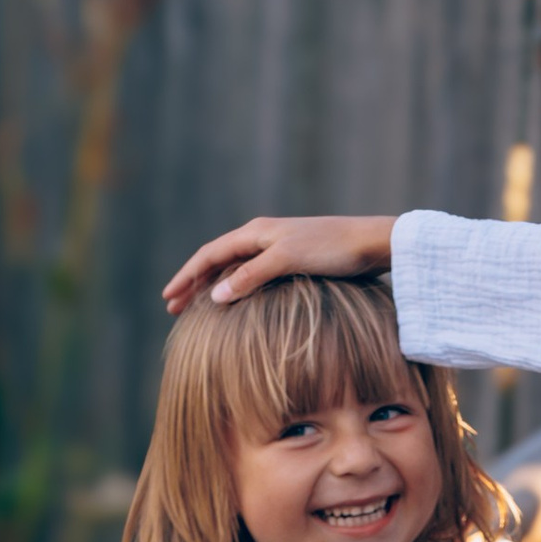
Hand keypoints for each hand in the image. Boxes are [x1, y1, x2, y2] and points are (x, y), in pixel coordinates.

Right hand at [162, 214, 396, 314]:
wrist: (372, 244)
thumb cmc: (331, 249)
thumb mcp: (286, 261)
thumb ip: (250, 277)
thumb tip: (215, 296)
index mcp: (256, 232)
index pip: (209, 255)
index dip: (187, 276)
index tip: (168, 298)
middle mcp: (263, 237)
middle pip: (218, 261)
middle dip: (195, 283)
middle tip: (174, 308)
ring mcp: (278, 248)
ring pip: (235, 268)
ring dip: (214, 287)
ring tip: (198, 309)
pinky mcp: (295, 260)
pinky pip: (253, 275)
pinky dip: (238, 288)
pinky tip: (237, 303)